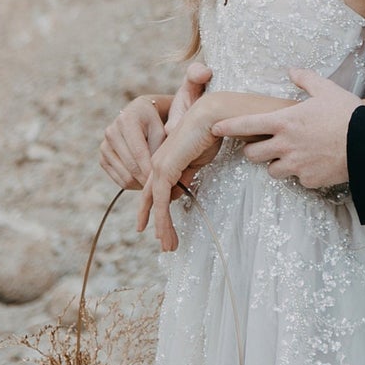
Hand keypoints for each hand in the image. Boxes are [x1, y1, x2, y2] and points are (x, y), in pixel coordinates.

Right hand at [99, 63, 209, 190]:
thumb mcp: (188, 95)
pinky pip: (117, 178)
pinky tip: (149, 179)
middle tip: (169, 186)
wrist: (159, 118)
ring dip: (143, 183)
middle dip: (152, 178)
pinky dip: (133, 183)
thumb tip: (204, 72)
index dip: (160, 168)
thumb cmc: (177, 111)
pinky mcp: (103, 153)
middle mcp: (114, 126)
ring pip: (125, 174)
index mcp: (133, 114)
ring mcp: (106, 140)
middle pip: (133, 165)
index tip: (175, 175)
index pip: (144, 153)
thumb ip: (196, 80)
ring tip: (161, 182)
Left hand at [138, 99, 224, 250]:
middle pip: (153, 201)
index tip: (161, 229)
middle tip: (166, 244)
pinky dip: (162, 220)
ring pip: (157, 205)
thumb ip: (185, 176)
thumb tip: (179, 192)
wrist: (211, 117)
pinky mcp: (164, 171)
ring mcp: (158, 168)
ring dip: (163, 228)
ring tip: (168, 247)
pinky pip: (161, 201)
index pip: (157, 191)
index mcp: (164, 161)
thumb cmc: (208, 135)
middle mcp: (157, 164)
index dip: (157, 211)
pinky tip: (164, 234)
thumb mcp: (197, 162)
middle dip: (158, 224)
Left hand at [214, 70, 356, 191]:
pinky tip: (314, 164)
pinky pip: (298, 180)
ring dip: (276, 164)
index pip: (246, 124)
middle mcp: (285, 145)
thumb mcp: (326, 89)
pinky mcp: (310, 180)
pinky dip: (302, 174)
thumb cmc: (346, 114)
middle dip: (254, 150)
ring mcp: (296, 165)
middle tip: (263, 144)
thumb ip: (305, 79)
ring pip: (272, 171)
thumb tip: (292, 70)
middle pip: (252, 154)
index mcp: (284, 121)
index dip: (228, 127)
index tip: (215, 128)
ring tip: (290, 156)